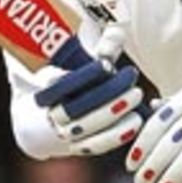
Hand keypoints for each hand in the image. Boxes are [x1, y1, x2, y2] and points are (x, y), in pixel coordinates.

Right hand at [35, 27, 144, 155]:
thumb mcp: (82, 64)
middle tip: (131, 81)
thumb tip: (117, 34)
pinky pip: (98, 146)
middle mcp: (52, 114)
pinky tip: (136, 121)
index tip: (106, 65)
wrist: (44, 120)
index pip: (62, 84)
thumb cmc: (74, 85)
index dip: (85, 75)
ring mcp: (65, 134)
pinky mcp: (79, 148)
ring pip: (88, 128)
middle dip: (107, 95)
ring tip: (136, 100)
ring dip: (115, 115)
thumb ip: (101, 49)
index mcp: (47, 90)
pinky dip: (118, 135)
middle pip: (77, 107)